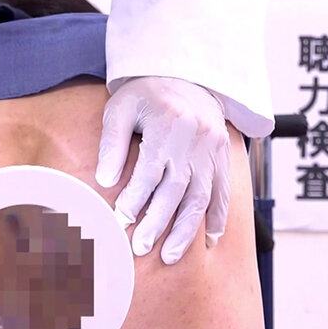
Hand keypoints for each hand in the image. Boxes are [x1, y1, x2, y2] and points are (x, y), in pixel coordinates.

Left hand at [95, 77, 229, 263]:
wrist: (184, 74)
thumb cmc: (145, 93)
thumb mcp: (120, 108)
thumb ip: (112, 143)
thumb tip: (104, 181)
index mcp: (170, 122)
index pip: (150, 170)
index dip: (135, 198)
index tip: (120, 220)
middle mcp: (196, 137)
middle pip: (177, 189)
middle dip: (158, 222)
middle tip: (141, 248)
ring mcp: (214, 147)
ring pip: (202, 196)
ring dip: (187, 229)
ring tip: (170, 255)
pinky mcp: (223, 155)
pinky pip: (223, 190)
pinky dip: (217, 216)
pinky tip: (208, 239)